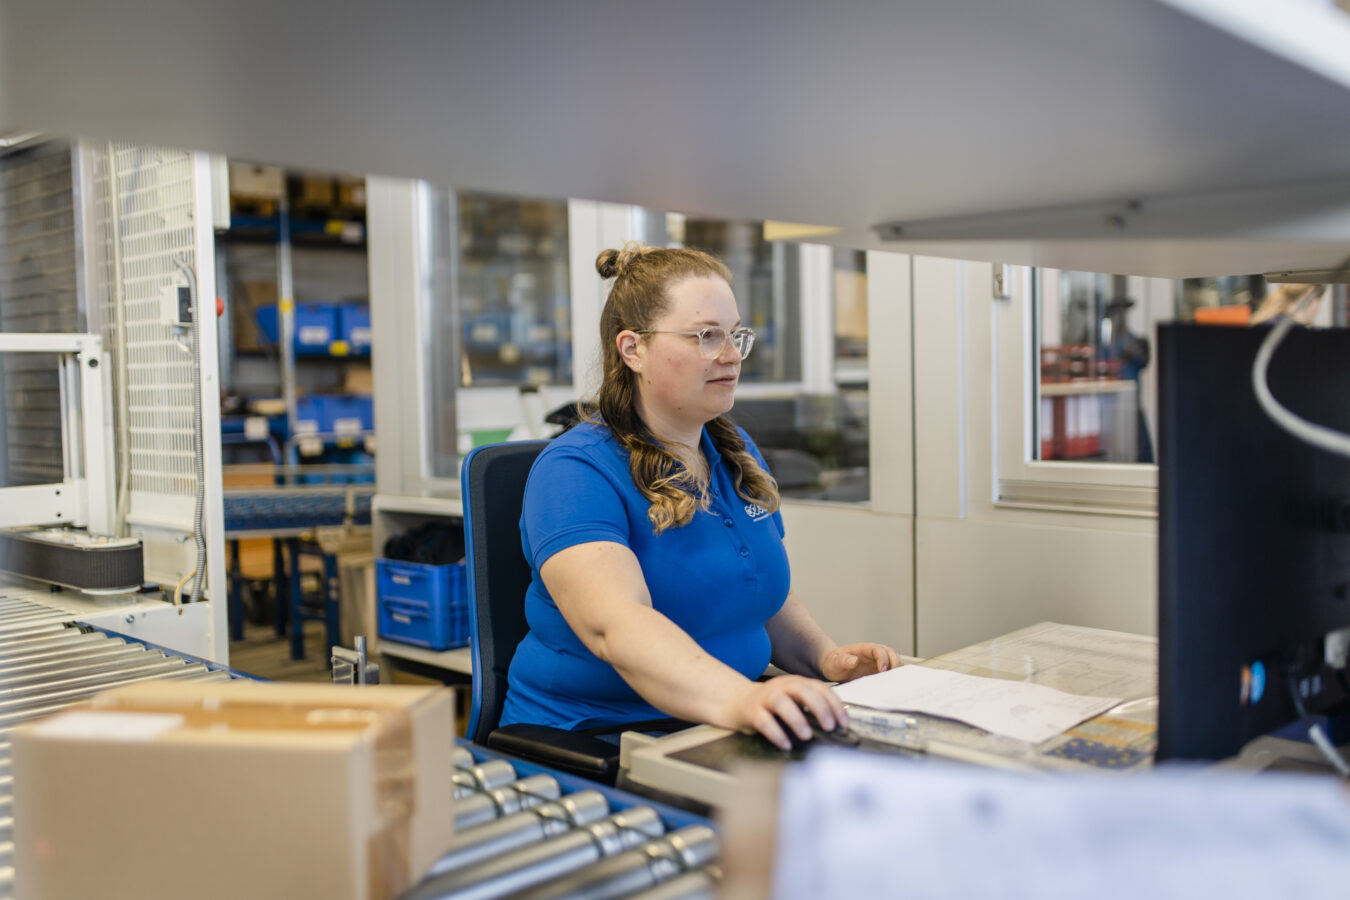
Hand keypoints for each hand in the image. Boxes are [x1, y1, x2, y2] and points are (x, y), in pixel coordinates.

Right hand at [721, 675, 847, 751]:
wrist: (737, 702)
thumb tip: (837, 726)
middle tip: (829, 726)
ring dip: (797, 719)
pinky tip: (785, 744)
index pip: (820, 688)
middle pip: (803, 690)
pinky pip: (763, 721)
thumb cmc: (770, 705)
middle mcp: (781, 686)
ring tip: (806, 735)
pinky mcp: (752, 711)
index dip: (834, 704)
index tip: (843, 722)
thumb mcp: (793, 701)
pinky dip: (776, 733)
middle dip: (820, 708)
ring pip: (782, 702)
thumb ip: (812, 708)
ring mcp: (765, 697)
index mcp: (796, 683)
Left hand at [818, 642, 901, 682]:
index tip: (882, 670)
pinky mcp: (879, 671)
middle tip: (894, 677)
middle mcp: (874, 654)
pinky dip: (895, 676)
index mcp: (864, 649)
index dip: (883, 658)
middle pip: (891, 653)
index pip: (878, 650)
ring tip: (896, 682)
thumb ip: (843, 660)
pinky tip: (893, 685)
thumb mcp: (835, 662)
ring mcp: (878, 662)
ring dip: (898, 670)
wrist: (833, 667)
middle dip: (895, 663)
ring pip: (894, 661)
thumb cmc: (834, 663)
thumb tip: (853, 660)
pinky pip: (891, 671)